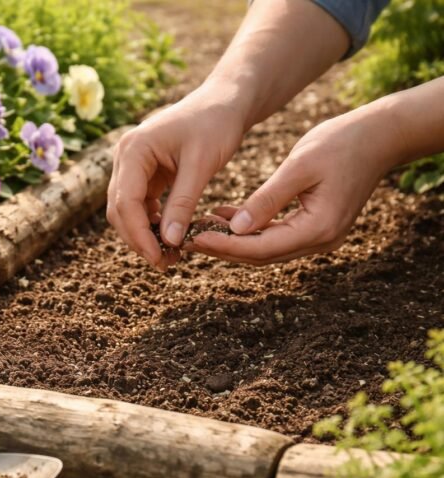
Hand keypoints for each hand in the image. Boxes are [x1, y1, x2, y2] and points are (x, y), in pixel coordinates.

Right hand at [107, 87, 245, 269]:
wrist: (225, 100)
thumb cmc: (216, 124)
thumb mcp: (202, 164)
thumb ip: (183, 203)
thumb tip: (170, 242)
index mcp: (134, 149)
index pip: (125, 202)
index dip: (139, 234)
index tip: (160, 257)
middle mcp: (125, 156)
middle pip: (118, 210)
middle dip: (138, 239)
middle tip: (165, 263)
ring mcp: (132, 164)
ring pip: (125, 210)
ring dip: (143, 233)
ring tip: (170, 254)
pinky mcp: (144, 172)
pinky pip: (139, 204)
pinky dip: (151, 222)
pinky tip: (172, 235)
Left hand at [187, 107, 397, 264]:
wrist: (379, 136)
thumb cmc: (341, 143)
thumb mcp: (299, 167)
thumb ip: (268, 199)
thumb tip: (236, 228)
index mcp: (317, 228)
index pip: (260, 247)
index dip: (224, 246)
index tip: (193, 238)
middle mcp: (320, 240)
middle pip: (260, 255)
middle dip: (223, 248)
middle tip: (186, 239)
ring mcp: (319, 237)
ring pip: (266, 248)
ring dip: (233, 240)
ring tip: (198, 227)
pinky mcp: (315, 227)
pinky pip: (275, 235)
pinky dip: (249, 229)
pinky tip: (223, 217)